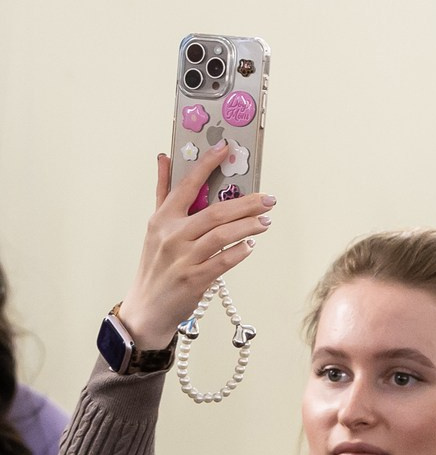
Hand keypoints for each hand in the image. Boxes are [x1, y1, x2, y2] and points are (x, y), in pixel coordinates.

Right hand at [119, 146, 274, 348]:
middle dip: (246, 203)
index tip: (226, 148)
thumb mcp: (156, 226)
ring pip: (221, 236)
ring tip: (266, 221)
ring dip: (248, 226)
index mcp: (162, 218)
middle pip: (214, 212)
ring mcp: (182, 258)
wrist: (147, 306)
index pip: (186, 185)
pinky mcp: (194, 279)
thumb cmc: (156, 263)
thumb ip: (163, 191)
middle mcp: (171, 235)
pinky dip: (239, 252)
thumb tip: (164, 157)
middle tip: (269, 199)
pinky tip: (251, 246)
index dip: (206, 164)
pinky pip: (222, 262)